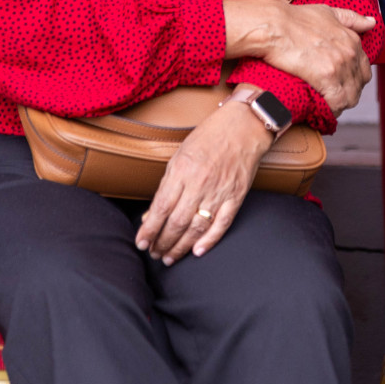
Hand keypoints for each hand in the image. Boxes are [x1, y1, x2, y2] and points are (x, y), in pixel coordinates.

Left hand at [135, 96, 272, 263]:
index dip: (149, 229)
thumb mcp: (180, 156)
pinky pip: (222, 223)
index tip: (141, 243)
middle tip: (154, 253)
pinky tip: (197, 251)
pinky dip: (210, 240)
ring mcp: (219, 191)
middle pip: (176, 223)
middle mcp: (200, 184)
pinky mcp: (236, 196)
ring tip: (170, 257)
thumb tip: (154, 213)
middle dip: (162, 242)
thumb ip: (168, 184)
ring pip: (197, 228)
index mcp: (182, 171)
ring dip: (181, 247)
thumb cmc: (209, 137)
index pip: (161, 208)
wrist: (244, 126)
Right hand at [225, 0, 374, 114]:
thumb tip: (371, 22)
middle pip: (359, 84)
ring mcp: (340, 65)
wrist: (274, 25)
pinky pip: (337, 102)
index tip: (340, 83)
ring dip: (340, 103)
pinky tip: (322, 108)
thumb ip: (351, 19)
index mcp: (352, 40)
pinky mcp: (327, 77)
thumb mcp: (327, 12)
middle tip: (332, 95)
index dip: (353, 79)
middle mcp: (350, 53)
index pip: (364, 69)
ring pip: (351, 96)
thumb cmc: (295, 19)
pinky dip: (332, 108)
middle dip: (348, 92)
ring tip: (327, 104)